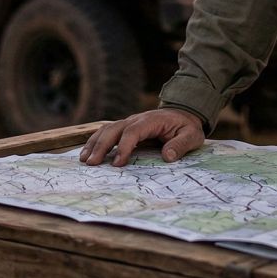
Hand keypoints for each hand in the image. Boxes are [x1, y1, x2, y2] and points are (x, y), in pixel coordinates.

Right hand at [79, 108, 204, 166]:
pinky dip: (95, 141)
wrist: (183, 114)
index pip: (133, 131)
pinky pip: (106, 132)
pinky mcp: (125, 128)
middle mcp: (136, 119)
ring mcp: (128, 122)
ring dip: (94, 143)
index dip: (124, 146)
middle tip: (92, 163)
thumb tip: (167, 156)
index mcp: (151, 120)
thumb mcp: (191, 136)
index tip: (118, 163)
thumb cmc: (186, 127)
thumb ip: (180, 145)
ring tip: (84, 160)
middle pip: (114, 129)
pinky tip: (87, 153)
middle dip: (102, 146)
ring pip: (106, 129)